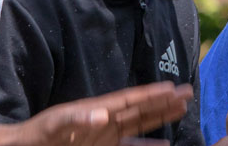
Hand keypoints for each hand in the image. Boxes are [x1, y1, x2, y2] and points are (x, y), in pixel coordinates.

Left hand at [6, 81, 193, 145]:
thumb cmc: (38, 135)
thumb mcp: (56, 125)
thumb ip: (78, 119)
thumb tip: (103, 114)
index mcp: (98, 109)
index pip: (131, 100)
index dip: (152, 95)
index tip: (174, 88)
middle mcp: (105, 120)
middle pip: (141, 108)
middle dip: (164, 101)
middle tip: (189, 92)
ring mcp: (105, 136)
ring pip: (140, 124)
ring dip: (160, 117)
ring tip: (181, 109)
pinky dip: (148, 145)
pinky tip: (163, 145)